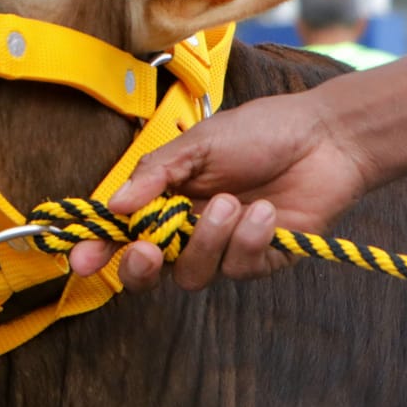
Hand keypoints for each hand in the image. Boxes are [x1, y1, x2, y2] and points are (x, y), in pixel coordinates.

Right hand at [68, 90, 379, 292]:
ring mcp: (224, 248)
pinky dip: (249, 240)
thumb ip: (154, 175)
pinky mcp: (261, 260)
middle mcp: (188, 229)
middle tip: (146, 249)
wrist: (325, 139)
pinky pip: (238, 268)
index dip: (98, 250)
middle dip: (140, 267)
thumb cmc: (259, 132)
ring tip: (235, 202)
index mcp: (164, 199)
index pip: (122, 233)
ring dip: (208, 239)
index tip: (81, 260)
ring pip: (193, 273)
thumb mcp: (198, 145)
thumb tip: (113, 206)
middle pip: (149, 272)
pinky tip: (266, 213)